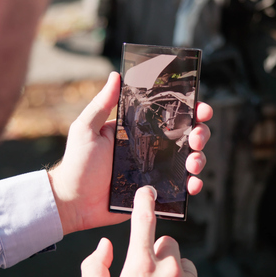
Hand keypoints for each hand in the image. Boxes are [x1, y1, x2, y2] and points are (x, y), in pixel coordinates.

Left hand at [48, 72, 212, 234]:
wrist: (74, 201)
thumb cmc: (77, 163)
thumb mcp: (86, 129)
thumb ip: (101, 103)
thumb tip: (115, 75)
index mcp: (138, 130)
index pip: (170, 115)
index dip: (191, 110)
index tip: (201, 108)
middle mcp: (151, 148)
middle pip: (187, 136)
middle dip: (200, 134)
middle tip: (197, 137)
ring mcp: (155, 170)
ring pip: (189, 160)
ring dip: (200, 159)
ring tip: (193, 163)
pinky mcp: (156, 191)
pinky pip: (181, 188)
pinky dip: (193, 185)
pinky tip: (193, 185)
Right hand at [81, 186, 214, 276]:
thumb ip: (93, 267)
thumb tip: (106, 245)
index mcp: (140, 268)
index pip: (144, 222)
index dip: (145, 202)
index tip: (149, 191)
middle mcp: (169, 272)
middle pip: (167, 243)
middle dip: (157, 254)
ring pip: (183, 264)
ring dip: (173, 274)